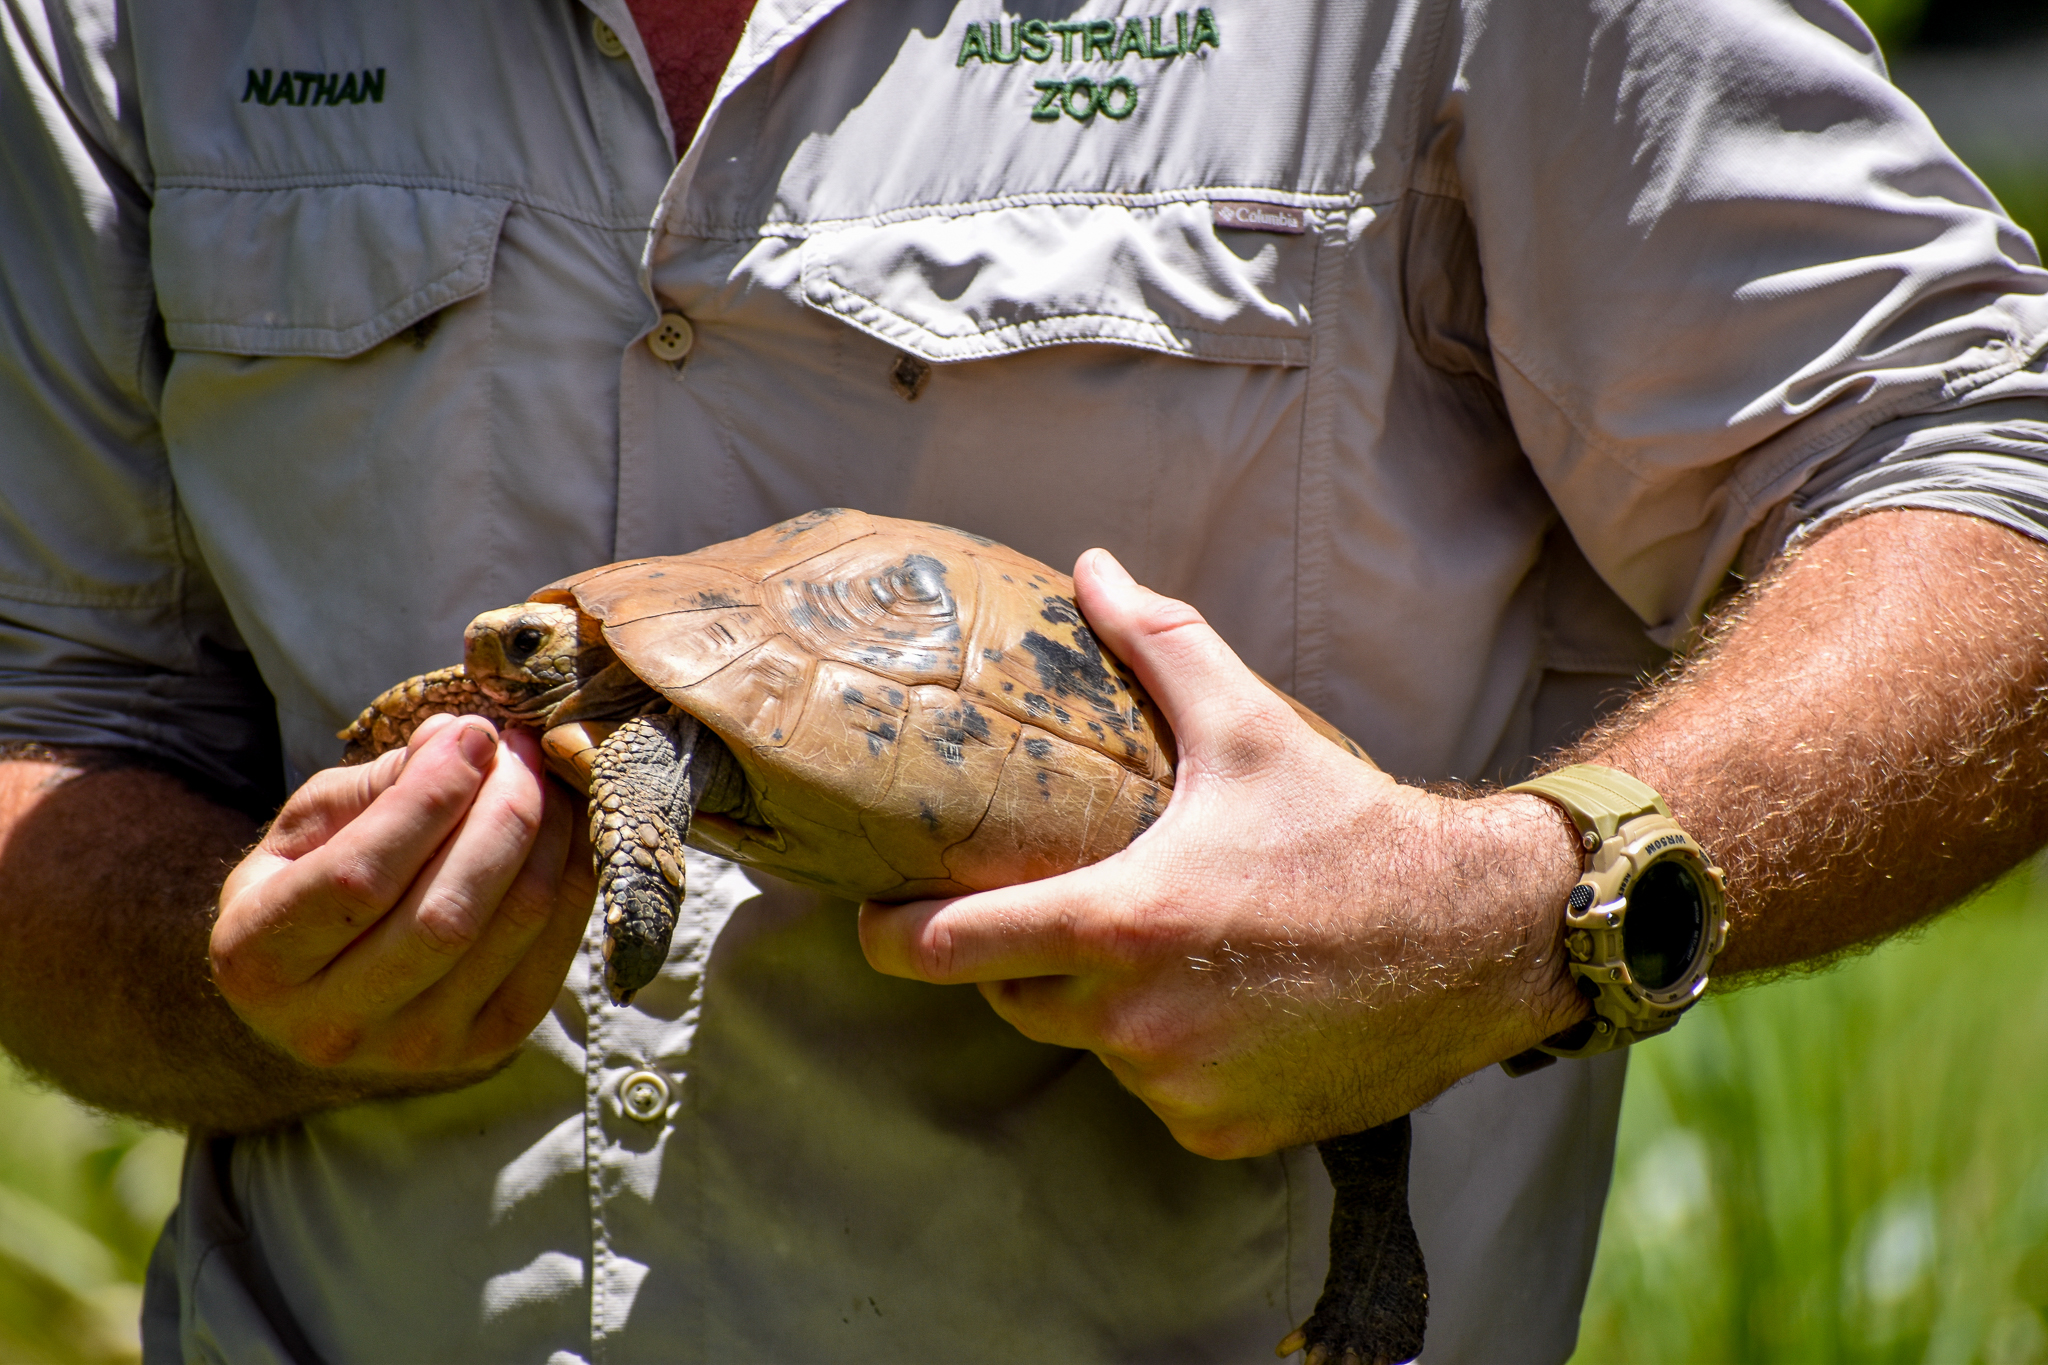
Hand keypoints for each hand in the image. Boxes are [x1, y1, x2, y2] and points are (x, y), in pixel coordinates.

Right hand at [212, 713, 592, 1081]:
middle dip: (502, 813)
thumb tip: (458, 738)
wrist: (324, 985)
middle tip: (522, 749)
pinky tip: (568, 829)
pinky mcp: (487, 1047)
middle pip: (448, 913)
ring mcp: (416, 1048)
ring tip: (546, 777)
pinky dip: (574, 877)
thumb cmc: (310, 883)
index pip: (360, 877)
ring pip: (511, 927)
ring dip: (548, 836)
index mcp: (259, 959)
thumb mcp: (311, 825)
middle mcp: (332, 1024)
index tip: (472, 734)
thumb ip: (381, 782)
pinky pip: (554, 952)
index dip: (429, 798)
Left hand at [860, 550, 1585, 1158]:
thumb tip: (1091, 567)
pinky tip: (1229, 1007)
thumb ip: (1157, 646)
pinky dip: (1174, 1061)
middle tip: (1082, 904)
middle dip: (1027, 954)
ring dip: (1109, 1007)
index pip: (949, 948)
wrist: (1478, 938)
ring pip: (1091, 1048)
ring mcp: (1180, 1087)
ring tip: (1180, 948)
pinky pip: (1159, 1097)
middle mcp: (1136, 1020)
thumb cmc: (1351, 826)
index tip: (872, 921)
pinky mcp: (1225, 1133)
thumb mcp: (1249, 727)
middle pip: (1016, 996)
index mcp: (1121, 921)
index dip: (894, 937)